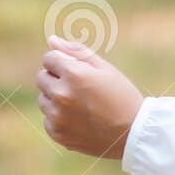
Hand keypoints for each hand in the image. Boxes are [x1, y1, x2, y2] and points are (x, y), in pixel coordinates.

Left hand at [36, 34, 143, 158]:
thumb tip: (51, 40)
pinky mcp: (57, 134)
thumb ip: (76, 52)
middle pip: (41, 78)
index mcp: (73, 74)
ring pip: (43, 99)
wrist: (132, 133)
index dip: (63, 62)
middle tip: (80, 88)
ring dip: (56, 98)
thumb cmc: (121, 95)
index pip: (49, 59)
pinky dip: (59, 118)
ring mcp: (57, 117)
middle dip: (56, 78)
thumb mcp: (103, 68)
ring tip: (81, 105)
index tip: (77, 71)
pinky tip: (80, 120)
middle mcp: (61, 96)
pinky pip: (48, 119)